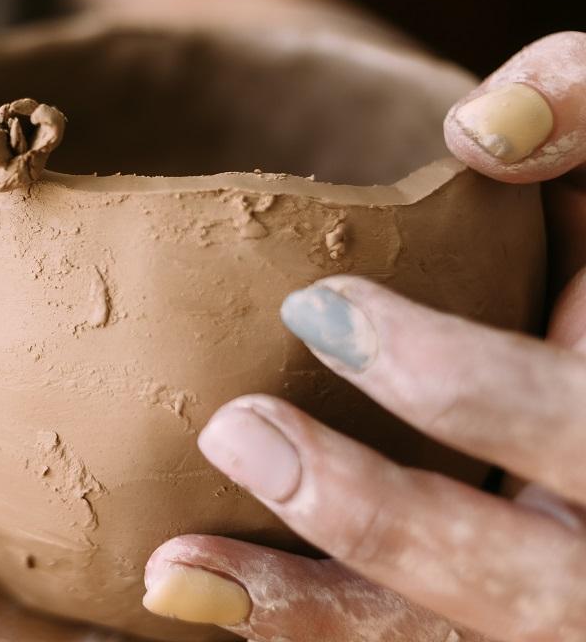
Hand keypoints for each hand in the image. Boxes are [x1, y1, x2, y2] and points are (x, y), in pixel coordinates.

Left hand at [142, 33, 585, 641]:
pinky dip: (295, 630)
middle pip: (527, 588)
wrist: (577, 363)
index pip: (575, 428)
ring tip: (173, 570)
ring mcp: (550, 593)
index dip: (459, 385)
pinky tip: (186, 598)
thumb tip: (483, 127)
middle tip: (234, 432)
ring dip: (314, 619)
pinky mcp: (488, 610)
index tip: (315, 307)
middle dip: (377, 520)